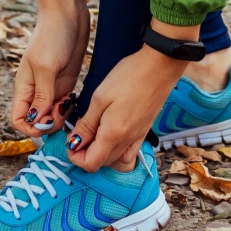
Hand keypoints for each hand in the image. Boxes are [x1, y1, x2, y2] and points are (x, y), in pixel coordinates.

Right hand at [9, 0, 89, 135]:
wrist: (69, 14)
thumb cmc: (52, 36)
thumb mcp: (46, 66)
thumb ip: (42, 95)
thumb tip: (37, 120)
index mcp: (24, 87)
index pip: (18, 118)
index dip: (29, 127)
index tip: (45, 123)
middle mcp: (36, 90)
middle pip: (36, 120)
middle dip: (48, 124)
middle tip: (61, 113)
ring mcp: (51, 87)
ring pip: (51, 115)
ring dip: (60, 118)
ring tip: (68, 106)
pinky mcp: (65, 82)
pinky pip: (64, 106)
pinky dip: (68, 110)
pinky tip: (74, 103)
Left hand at [67, 45, 185, 172]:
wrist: (160, 66)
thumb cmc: (128, 76)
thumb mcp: (100, 97)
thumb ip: (87, 124)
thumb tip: (74, 143)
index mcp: (112, 134)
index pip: (90, 164)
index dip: (75, 156)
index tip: (70, 139)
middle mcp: (126, 142)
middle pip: (101, 163)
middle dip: (85, 153)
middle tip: (80, 129)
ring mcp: (137, 138)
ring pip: (114, 160)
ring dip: (100, 153)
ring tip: (95, 131)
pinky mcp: (144, 132)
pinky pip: (129, 155)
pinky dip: (117, 153)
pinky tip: (112, 136)